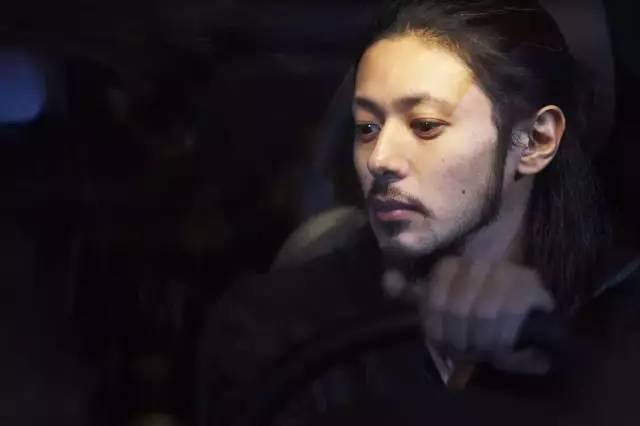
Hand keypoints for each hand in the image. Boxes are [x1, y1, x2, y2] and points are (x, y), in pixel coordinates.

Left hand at [383, 257, 554, 373]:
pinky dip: (502, 338)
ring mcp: (508, 271)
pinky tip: (501, 349)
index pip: (435, 294)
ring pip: (484, 312)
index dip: (436, 323)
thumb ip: (411, 293)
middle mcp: (479, 262)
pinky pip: (510, 315)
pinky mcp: (531, 285)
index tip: (441, 342)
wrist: (526, 326)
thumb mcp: (439, 306)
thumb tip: (388, 280)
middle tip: (463, 352)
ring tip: (482, 351)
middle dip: (458, 337)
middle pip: (458, 306)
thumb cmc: (475, 319)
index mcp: (452, 266)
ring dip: (481, 340)